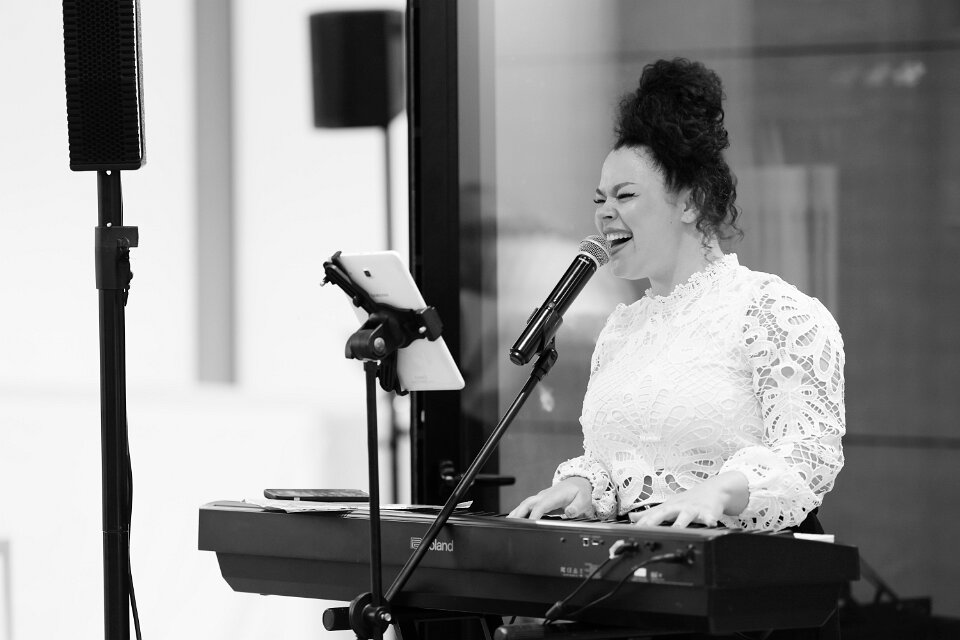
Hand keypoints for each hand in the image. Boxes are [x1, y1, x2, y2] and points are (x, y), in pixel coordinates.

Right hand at [507, 477, 594, 519]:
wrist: (578, 482)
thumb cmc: (580, 492)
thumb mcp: (584, 500)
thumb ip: (577, 507)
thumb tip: (570, 512)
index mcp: (555, 496)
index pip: (542, 506)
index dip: (535, 515)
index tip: (529, 523)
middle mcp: (545, 495)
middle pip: (528, 503)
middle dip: (519, 513)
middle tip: (510, 523)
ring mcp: (541, 497)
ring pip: (525, 503)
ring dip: (516, 512)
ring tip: (507, 522)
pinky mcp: (540, 501)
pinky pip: (527, 505)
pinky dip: (520, 511)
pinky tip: (514, 518)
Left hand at [629, 471, 748, 527]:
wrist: (712, 490)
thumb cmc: (687, 501)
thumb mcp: (667, 506)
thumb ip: (649, 514)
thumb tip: (631, 518)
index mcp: (667, 508)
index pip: (650, 517)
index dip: (640, 524)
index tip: (631, 532)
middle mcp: (678, 508)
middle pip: (664, 513)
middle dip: (655, 521)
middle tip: (645, 529)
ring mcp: (693, 509)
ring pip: (686, 516)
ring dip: (681, 522)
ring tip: (677, 529)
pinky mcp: (708, 511)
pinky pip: (709, 517)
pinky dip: (709, 519)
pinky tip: (710, 523)